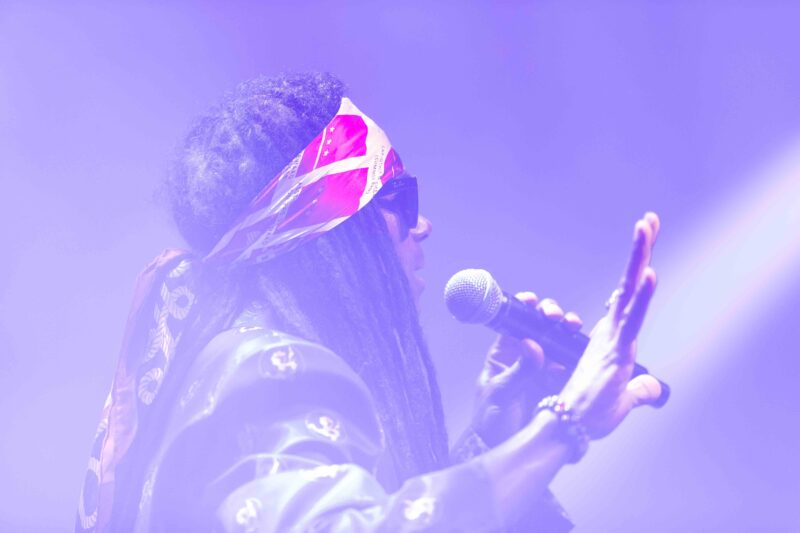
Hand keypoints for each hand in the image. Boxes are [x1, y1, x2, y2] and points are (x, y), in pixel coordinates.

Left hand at [472, 294, 581, 446]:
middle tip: (557, 317)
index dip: (525, 308)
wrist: (502, 447)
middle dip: (552, 315)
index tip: (532, 301)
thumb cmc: (490, 420)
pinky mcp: (560, 382)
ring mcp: (545, 368)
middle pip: (542, 327)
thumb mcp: (501, 393)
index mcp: (505, 353)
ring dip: (568, 331)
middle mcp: (526, 356)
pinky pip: (572, 363)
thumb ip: (518, 371)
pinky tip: (583, 351)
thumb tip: (531, 345)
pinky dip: (580, 355)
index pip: (516, 323)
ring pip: (559, 341)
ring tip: (572, 328)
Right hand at [560, 212, 662, 438]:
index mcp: (614, 338)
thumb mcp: (624, 401)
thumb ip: (639, 390)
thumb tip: (655, 388)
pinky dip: (641, 297)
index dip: (638, 270)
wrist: (569, 426)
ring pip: (629, 290)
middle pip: (630, 282)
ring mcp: (613, 337)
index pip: (629, 296)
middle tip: (648, 220)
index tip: (645, 245)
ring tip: (645, 228)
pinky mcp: (614, 350)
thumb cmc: (589, 414)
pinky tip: (650, 275)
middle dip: (640, 249)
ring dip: (638, 258)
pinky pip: (631, 319)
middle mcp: (612, 331)